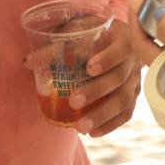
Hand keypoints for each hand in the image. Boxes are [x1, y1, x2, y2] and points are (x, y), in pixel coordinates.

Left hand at [61, 14, 144, 136]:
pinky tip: (93, 133)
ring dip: (102, 115)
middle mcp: (133, 61)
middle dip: (97, 91)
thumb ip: (56, 45)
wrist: (114, 39)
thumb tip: (29, 62)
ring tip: (80, 127)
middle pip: (119, 79)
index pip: (121, 50)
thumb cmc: (92, 34)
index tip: (89, 68)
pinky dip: (110, 125)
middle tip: (73, 101)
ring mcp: (135, 81)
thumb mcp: (77, 30)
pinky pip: (125, 114)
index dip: (108, 59)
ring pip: (123, 101)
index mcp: (124, 39)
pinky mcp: (132, 96)